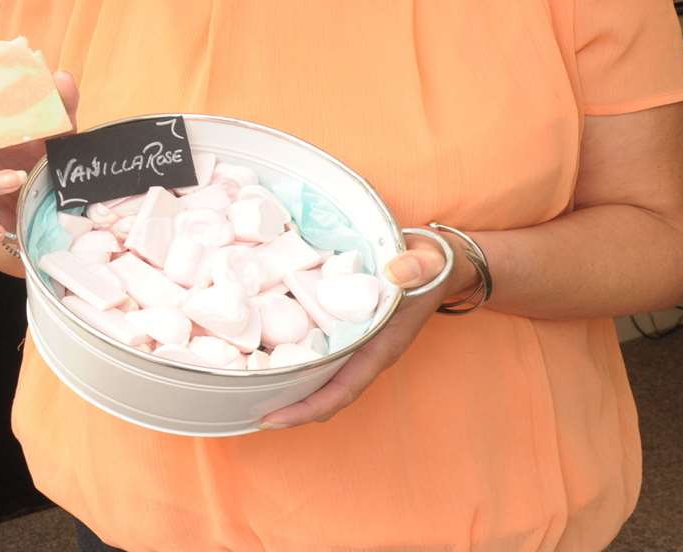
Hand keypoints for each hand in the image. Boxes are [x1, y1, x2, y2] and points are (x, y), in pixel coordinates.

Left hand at [258, 231, 471, 428]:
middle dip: (287, 404)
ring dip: (284, 380)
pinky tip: (261, 346)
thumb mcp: (429, 263)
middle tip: (245, 408)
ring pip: (315, 372)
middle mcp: (363, 352)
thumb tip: (395, 271)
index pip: (343, 390)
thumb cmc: (434, 268)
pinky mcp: (342, 326)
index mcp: (380, 348)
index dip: (308, 408)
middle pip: (322, 391)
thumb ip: (415, 266)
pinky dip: (289, 351)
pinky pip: (314, 347)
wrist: (437, 263)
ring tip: (246, 385)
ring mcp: (352, 342)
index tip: (273, 418)